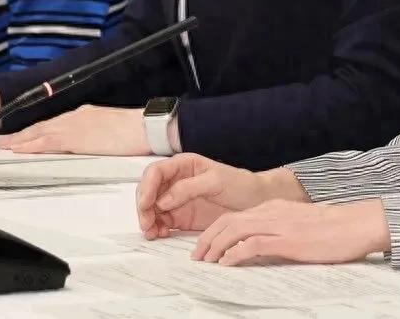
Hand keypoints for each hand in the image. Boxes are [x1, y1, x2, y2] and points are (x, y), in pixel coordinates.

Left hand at [0, 104, 148, 154]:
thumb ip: (96, 136)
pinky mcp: (76, 137)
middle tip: (5, 142)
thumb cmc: (136, 131)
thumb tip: (90, 145)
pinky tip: (21, 149)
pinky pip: (47, 141)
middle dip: (24, 135)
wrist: (145, 127)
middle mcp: (77, 117)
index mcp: (86, 116)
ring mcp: (75, 125)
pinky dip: (32, 144)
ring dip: (22, 140)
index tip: (25, 136)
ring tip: (6, 146)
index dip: (38, 131)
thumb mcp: (111, 130)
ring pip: (41, 133)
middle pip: (43, 127)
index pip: (55, 124)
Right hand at [136, 154, 306, 238]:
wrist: (256, 203)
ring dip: (148, 220)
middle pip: (149, 191)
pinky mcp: (181, 217)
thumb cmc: (240, 185)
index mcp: (184, 165)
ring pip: (152, 208)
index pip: (156, 172)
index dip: (147, 187)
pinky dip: (156, 229)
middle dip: (144, 206)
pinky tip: (159, 234)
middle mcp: (177, 181)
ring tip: (152, 232)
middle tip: (146, 222)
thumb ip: (189, 187)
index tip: (146, 204)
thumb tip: (163, 199)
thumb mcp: (216, 181)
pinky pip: (162, 222)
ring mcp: (177, 200)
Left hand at [193, 198, 390, 265]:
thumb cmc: (333, 228)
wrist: (356, 224)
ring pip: (233, 230)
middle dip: (207, 239)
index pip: (234, 215)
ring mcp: (277, 225)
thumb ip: (279, 228)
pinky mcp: (286, 240)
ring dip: (214, 247)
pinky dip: (233, 255)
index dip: (215, 230)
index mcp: (274, 207)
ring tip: (205, 262)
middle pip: (227, 221)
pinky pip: (250, 246)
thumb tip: (262, 245)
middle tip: (197, 256)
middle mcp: (271, 211)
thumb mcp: (299, 223)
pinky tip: (225, 265)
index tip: (205, 245)